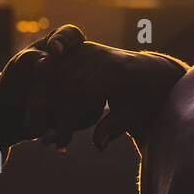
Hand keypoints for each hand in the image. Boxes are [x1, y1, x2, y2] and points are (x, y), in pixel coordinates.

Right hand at [33, 25, 186, 151]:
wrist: (152, 70)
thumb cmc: (145, 97)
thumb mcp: (135, 114)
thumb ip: (114, 128)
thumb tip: (97, 146)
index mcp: (115, 75)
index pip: (77, 98)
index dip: (65, 123)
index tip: (62, 144)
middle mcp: (100, 58)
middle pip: (61, 86)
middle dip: (50, 114)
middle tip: (48, 140)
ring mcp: (90, 50)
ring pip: (52, 72)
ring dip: (41, 99)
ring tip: (42, 126)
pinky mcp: (83, 47)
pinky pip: (54, 62)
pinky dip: (44, 84)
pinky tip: (44, 106)